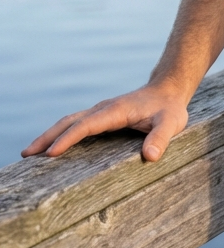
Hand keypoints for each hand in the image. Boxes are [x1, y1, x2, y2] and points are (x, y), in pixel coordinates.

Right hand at [21, 81, 189, 162]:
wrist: (169, 90)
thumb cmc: (170, 109)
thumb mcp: (171, 123)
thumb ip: (161, 138)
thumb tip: (151, 156)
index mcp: (116, 111)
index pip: (87, 125)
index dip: (69, 138)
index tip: (51, 153)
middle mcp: (104, 109)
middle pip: (70, 121)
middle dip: (48, 136)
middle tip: (27, 154)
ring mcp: (101, 111)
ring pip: (70, 121)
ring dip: (50, 134)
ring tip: (30, 152)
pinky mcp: (102, 116)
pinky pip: (76, 124)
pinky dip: (60, 133)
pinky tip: (52, 145)